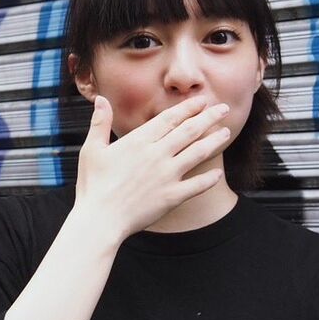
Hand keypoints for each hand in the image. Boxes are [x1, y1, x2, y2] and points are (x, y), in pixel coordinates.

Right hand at [74, 95, 230, 242]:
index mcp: (138, 141)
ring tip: (227, 133)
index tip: (202, 100)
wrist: (100, 219)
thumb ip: (100, 122)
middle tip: (224, 108)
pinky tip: (218, 173)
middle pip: (189, 131)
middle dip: (209, 117)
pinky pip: (196, 186)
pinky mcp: (171, 197)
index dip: (188, 108)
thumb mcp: (91, 150)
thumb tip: (101, 99)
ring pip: (198, 153)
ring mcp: (166, 176)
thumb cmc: (92, 185)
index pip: (169, 118)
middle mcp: (156, 155)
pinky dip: (209, 179)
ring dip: (214, 141)